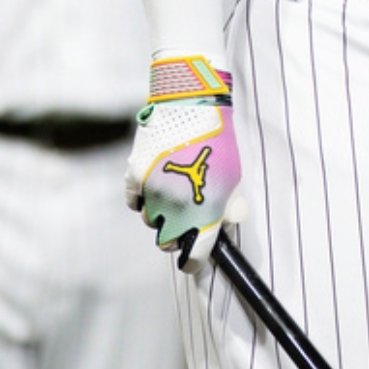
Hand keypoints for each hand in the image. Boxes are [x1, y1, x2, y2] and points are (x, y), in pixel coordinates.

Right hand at [124, 56, 247, 272]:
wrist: (190, 105)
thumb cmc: (217, 139)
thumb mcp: (233, 173)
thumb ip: (233, 204)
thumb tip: (231, 222)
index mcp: (205, 209)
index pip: (197, 253)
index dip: (195, 262)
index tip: (193, 263)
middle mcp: (176, 207)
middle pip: (167, 242)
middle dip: (176, 237)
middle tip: (184, 225)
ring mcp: (152, 192)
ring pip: (151, 220)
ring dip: (160, 216)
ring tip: (173, 197)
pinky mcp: (135, 176)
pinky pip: (135, 202)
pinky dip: (144, 198)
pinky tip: (156, 187)